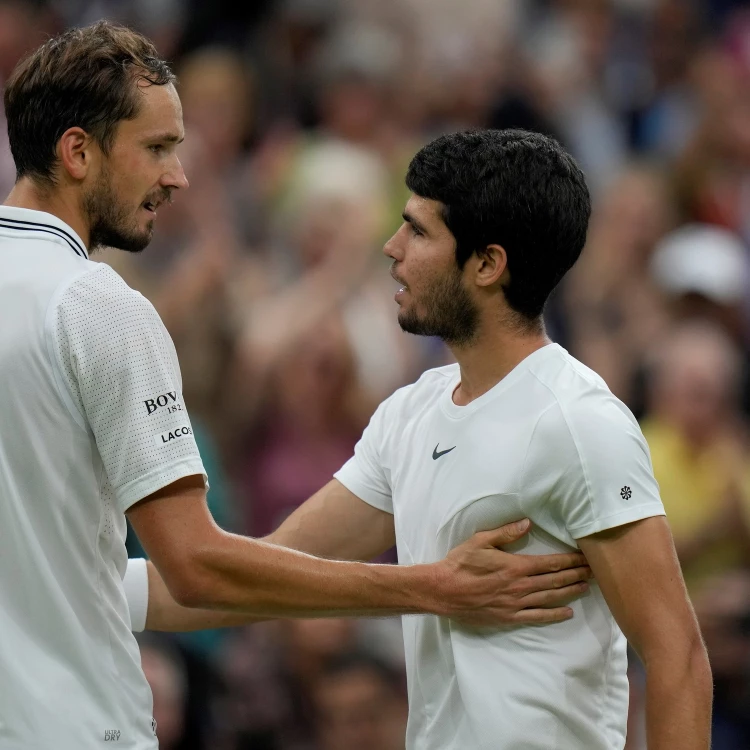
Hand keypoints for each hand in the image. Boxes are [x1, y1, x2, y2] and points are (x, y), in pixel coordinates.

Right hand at [433, 519, 591, 626]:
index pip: (550, 563)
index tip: (585, 557)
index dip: (570, 561)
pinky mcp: (510, 617)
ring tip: (587, 587)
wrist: (444, 591)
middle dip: (576, 575)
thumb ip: (506, 533)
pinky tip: (567, 612)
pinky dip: (554, 614)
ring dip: (570, 592)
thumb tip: (527, 523)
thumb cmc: (460, 563)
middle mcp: (521, 586)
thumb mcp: (480, 541)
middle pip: (555, 580)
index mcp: (515, 566)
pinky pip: (537, 616)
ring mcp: (516, 603)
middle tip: (595, 572)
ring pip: (550, 597)